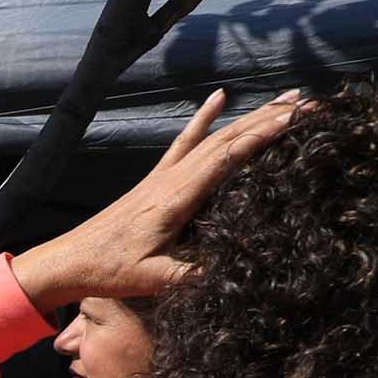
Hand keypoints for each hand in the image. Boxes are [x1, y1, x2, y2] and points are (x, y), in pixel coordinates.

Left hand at [9, 89, 308, 312]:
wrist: (68, 261)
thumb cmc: (107, 271)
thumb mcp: (151, 280)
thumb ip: (188, 275)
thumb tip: (229, 272)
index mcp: (175, 198)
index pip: (226, 157)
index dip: (262, 136)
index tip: (295, 118)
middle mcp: (171, 179)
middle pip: (228, 139)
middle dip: (270, 118)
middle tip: (309, 101)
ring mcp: (163, 176)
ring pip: (213, 137)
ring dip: (250, 116)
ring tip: (285, 98)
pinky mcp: (155, 180)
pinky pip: (184, 142)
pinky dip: (203, 119)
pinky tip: (219, 97)